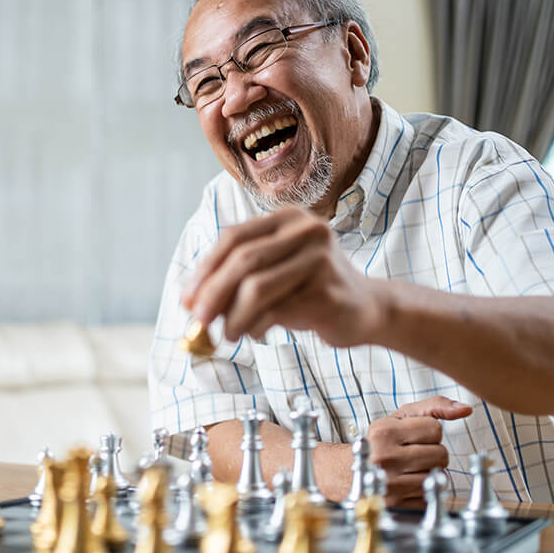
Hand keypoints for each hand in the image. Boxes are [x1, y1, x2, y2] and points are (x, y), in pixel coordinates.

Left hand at [181, 207, 383, 346]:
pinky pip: (276, 312)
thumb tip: (191, 300)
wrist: (367, 308)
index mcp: (288, 218)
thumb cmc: (310, 290)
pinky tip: (256, 333)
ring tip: (228, 334)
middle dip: (213, 294)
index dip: (205, 269)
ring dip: (232, 317)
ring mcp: (321, 260)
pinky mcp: (327, 293)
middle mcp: (307, 231)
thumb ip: (238, 276)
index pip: (234, 237)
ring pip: (256, 288)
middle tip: (198, 320)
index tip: (187, 298)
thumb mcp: (275, 271)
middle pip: (243, 260)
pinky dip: (256, 326)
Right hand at [364, 396, 471, 506]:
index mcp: (384, 432)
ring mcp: (390, 485)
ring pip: (439, 477)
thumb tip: (466, 409)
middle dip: (432, 454)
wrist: (351, 472)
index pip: (435, 429)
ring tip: (410, 470)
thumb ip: (434, 407)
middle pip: (441, 455)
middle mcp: (384, 458)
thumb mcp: (400, 418)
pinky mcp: (397, 506)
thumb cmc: (381, 443)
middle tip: (412, 455)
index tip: (411, 438)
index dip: (428, 433)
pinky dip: (424, 492)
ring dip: (429, 474)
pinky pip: (431, 497)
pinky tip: (408, 486)